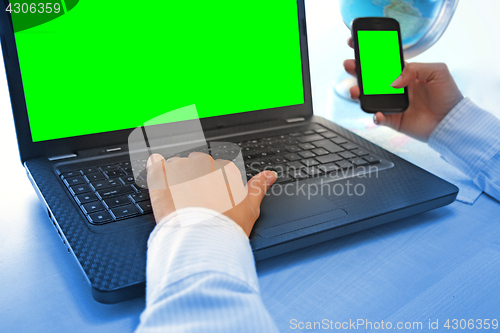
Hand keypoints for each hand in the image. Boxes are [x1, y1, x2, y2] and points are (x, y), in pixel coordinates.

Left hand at [146, 153, 276, 235]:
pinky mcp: (161, 182)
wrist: (201, 244)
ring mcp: (181, 173)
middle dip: (196, 175)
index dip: (214, 182)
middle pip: (197, 162)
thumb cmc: (225, 230)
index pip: (218, 167)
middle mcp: (203, 168)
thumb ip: (258, 187)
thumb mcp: (250, 209)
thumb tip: (270, 175)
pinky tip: (158, 170)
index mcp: (224, 172)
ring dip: (177, 173)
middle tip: (196, 199)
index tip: (212, 196)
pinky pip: (156, 165)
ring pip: (178, 163)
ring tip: (178, 196)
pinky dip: (156, 167)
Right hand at [344, 38, 463, 141]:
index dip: (370, 55)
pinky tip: (377, 113)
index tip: (358, 47)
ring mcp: (392, 104)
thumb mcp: (437, 71)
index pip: (383, 62)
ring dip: (358, 93)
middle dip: (357, 71)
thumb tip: (394, 80)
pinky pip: (378, 118)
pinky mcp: (393, 120)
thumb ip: (415, 68)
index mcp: (404, 74)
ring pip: (369, 97)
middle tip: (349, 65)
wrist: (452, 120)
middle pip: (370, 78)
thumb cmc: (448, 95)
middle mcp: (395, 88)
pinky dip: (375, 116)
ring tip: (355, 90)